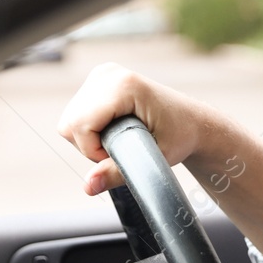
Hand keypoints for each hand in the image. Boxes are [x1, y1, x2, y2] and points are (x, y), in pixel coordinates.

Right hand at [55, 62, 212, 194]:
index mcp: (124, 86)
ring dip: (88, 140)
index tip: (120, 157)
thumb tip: (88, 187)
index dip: (94, 151)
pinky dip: (88, 131)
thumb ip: (117, 173)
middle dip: (90, 147)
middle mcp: (108, 75)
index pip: (81, 125)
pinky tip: (113, 131)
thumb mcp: (153, 160)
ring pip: (69, 120)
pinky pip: (75, 114)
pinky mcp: (98, 80)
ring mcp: (102, 75)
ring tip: (119, 141)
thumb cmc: (180, 137)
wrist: (192, 121)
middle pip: (71, 123)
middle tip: (121, 151)